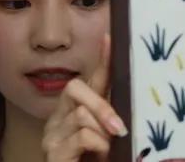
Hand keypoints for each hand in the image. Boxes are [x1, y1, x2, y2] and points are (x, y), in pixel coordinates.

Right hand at [42, 35, 125, 161]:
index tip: (109, 36)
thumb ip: (115, 120)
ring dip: (102, 131)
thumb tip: (133, 105)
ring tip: (107, 148)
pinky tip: (99, 155)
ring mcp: (51, 135)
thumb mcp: (110, 138)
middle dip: (101, 105)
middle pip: (75, 88)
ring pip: (81, 113)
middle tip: (120, 129)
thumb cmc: (95, 161)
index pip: (88, 79)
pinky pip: (80, 135)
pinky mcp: (52, 153)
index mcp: (76, 112)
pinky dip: (96, 144)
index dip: (100, 59)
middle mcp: (58, 119)